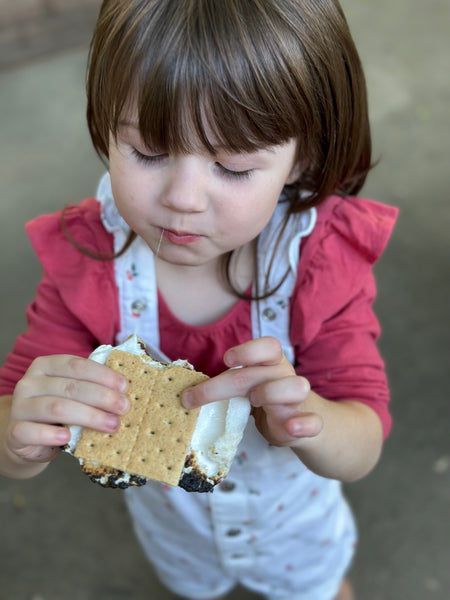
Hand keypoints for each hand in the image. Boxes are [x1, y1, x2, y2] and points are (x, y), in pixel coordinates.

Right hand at [6, 354, 129, 465]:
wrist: (27, 439)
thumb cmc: (59, 414)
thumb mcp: (73, 395)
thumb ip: (92, 388)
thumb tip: (127, 391)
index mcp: (46, 366)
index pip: (76, 365)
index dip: (103, 375)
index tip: (125, 387)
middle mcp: (30, 383)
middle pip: (70, 387)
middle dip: (102, 397)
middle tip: (124, 408)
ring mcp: (20, 407)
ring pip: (57, 408)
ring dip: (89, 416)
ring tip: (111, 425)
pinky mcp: (14, 432)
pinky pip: (32, 432)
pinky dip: (51, 434)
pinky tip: (68, 437)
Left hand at [182, 337, 322, 446]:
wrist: (301, 426)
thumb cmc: (266, 401)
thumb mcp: (247, 388)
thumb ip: (226, 385)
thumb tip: (185, 393)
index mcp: (271, 364)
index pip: (269, 346)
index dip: (248, 350)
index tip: (226, 359)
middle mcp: (286, 377)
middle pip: (261, 372)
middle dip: (224, 384)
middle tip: (195, 398)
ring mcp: (299, 401)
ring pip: (296, 387)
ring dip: (272, 392)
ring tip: (255, 401)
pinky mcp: (308, 425)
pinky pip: (314, 422)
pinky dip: (304, 423)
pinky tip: (290, 426)